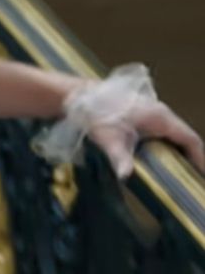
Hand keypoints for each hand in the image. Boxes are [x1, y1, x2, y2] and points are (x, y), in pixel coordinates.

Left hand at [40, 65, 204, 179]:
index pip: (190, 138)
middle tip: (194, 175)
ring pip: (175, 131)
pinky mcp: (144, 112)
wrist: (80, 96)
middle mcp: (161, 112)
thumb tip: (125, 176)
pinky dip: (169, 143)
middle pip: (185, 135)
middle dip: (192, 155)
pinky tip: (162, 156)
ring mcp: (153, 110)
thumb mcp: (108, 138)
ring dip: (180, 149)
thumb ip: (119, 158)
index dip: (199, 157)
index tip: (202, 173)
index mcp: (160, 117)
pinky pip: (165, 129)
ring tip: (182, 169)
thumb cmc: (96, 114)